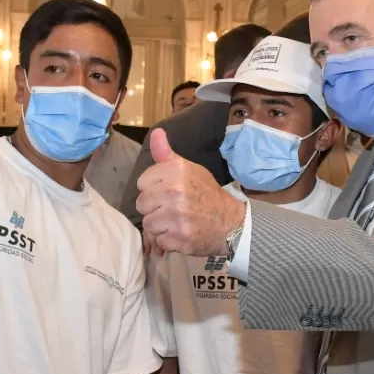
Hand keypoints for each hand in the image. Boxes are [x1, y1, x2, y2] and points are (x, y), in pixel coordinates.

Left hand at [137, 129, 244, 257]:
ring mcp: (177, 215)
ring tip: (176, 222)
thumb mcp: (190, 169)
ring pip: (148, 224)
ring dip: (160, 226)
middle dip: (154, 209)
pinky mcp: (180, 237)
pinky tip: (180, 234)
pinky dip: (167, 241)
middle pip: (142, 204)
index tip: (168, 192)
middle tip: (172, 209)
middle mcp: (175, 191)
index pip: (142, 182)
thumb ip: (167, 154)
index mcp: (176, 170)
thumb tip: (156, 133)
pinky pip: (158, 240)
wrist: (231, 223)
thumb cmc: (207, 194)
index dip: (153, 189)